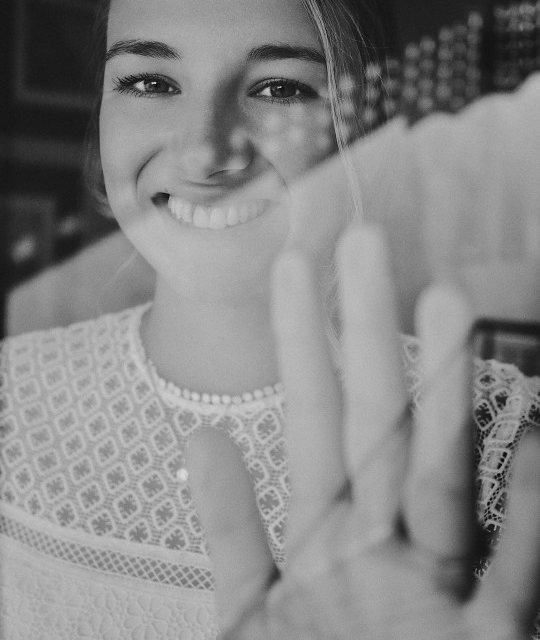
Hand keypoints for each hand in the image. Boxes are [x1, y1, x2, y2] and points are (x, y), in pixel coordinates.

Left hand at [186, 224, 539, 638]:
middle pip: (376, 422)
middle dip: (368, 330)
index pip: (313, 421)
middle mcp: (384, 550)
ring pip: (443, 475)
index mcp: (327, 545)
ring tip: (446, 298)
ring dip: (446, 391)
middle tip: (365, 238)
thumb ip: (233, 531)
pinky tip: (536, 428)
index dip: (304, 343)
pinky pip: (517, 571)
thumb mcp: (253, 619)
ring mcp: (439, 594)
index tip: (295, 269)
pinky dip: (531, 507)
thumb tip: (200, 433)